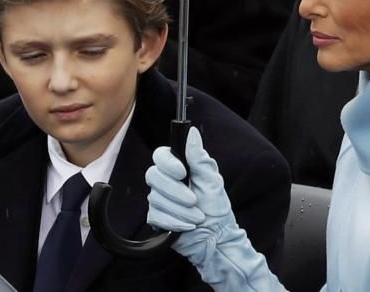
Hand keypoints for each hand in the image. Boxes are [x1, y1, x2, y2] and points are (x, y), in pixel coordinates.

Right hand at [145, 128, 285, 290]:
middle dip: (176, 191)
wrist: (215, 236)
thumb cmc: (216, 206)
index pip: (160, 155)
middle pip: (153, 176)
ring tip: (197, 216)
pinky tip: (187, 225)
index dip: (168, 163)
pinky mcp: (156, 218)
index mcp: (179, 167)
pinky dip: (175, 222)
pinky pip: (156, 216)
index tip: (183, 172)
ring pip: (155, 198)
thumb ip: (199, 157)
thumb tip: (191, 132)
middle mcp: (166, 181)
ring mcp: (159, 199)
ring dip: (180, 210)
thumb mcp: (212, 180)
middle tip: (194, 200)